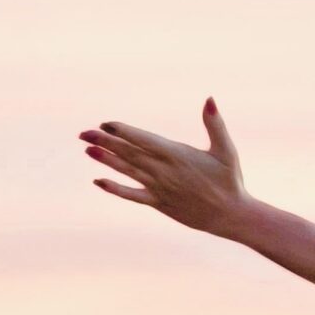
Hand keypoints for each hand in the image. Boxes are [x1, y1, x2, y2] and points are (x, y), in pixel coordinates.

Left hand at [78, 97, 250, 235]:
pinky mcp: (158, 203)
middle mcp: (164, 171)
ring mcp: (159, 188)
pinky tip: (99, 181)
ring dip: (106, 160)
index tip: (106, 123)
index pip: (145, 140)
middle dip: (106, 142)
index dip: (124, 132)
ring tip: (87, 149)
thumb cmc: (230, 180)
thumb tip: (209, 99)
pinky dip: (115, 188)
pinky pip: (132, 195)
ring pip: (127, 171)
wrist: (230, 215)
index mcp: (178, 155)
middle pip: (130, 154)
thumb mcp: (226, 150)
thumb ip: (215, 124)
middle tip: (84, 132)